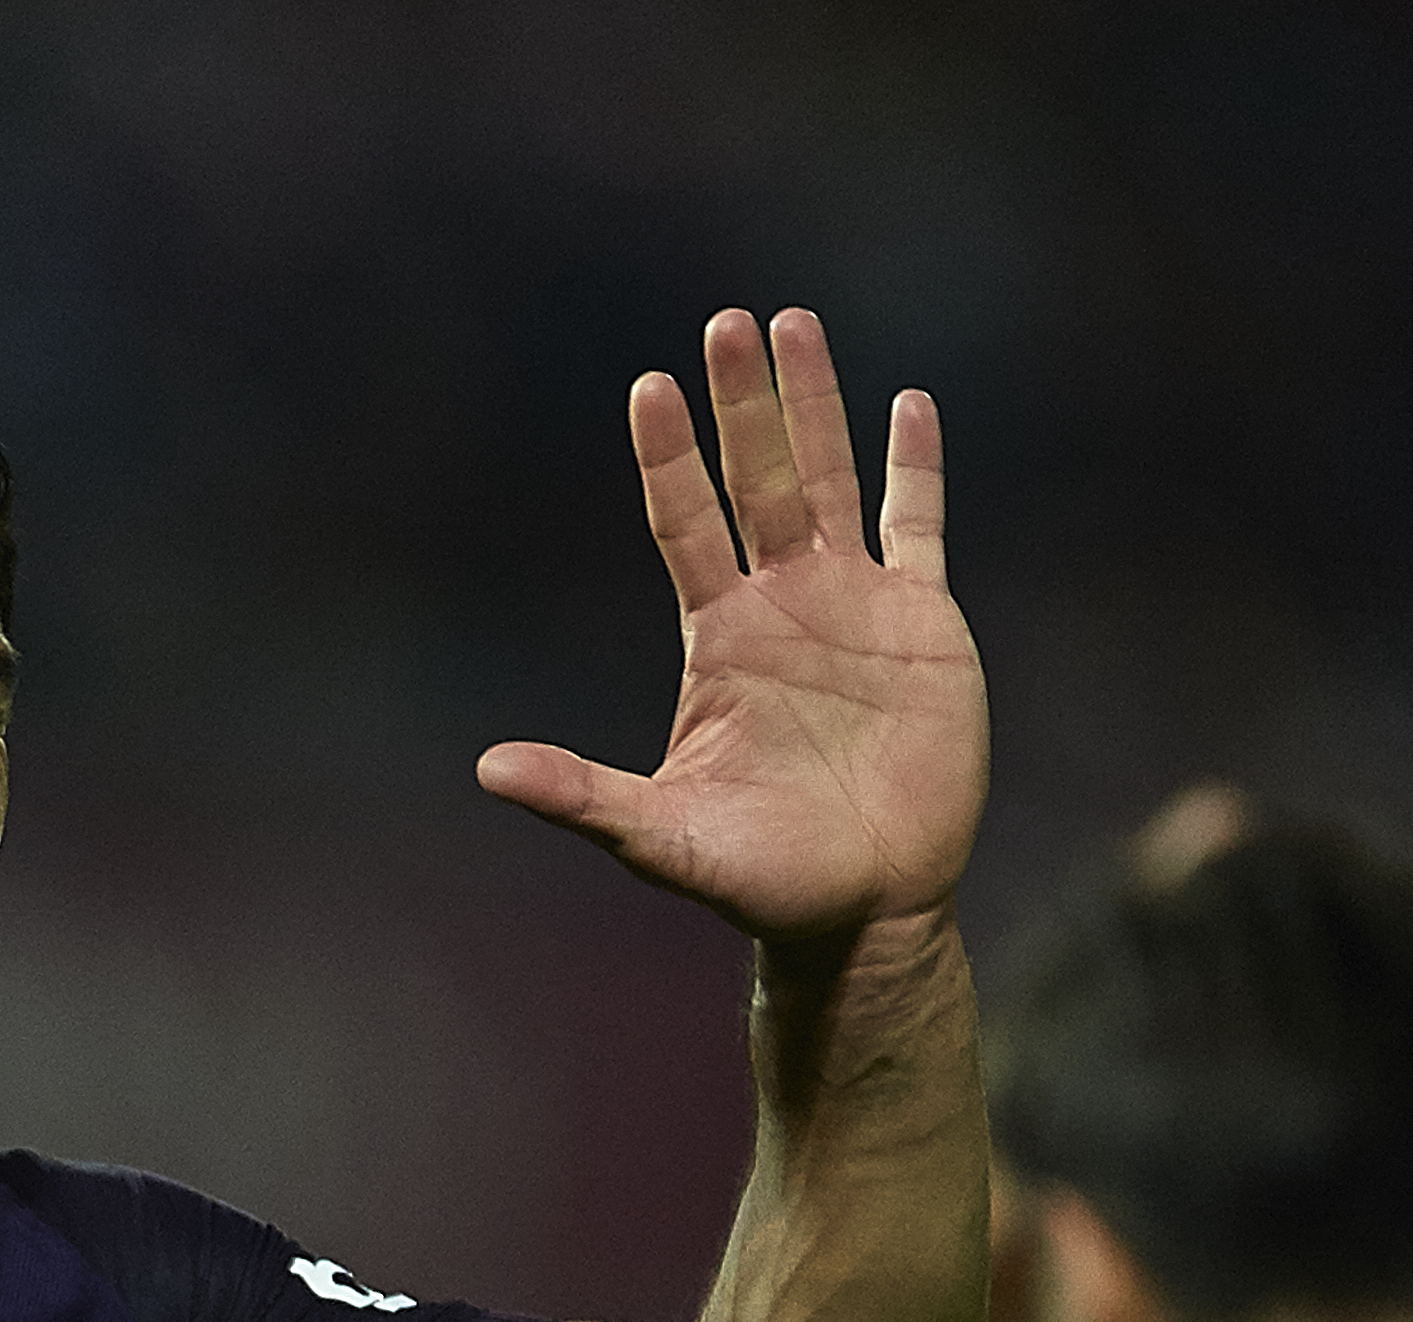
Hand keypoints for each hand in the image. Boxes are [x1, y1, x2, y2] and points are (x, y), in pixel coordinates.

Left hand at [483, 311, 985, 946]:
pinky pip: (919, 526)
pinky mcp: (924, 624)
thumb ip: (584, 798)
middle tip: (724, 322)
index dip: (669, 460)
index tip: (648, 389)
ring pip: (831, 481)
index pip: (685, 525)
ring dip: (814, 406)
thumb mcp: (663, 837)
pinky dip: (916, 467)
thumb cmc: (762, 878)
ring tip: (792, 325)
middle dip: (741, 405)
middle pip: (757, 480)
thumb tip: (488, 772)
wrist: (866, 907)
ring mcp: (854, 604)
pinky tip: (908, 405)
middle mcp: (782, 603)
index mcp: (719, 637)